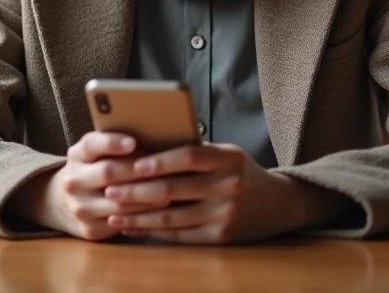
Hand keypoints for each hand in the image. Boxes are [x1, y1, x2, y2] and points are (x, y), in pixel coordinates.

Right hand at [4, 132, 160, 240]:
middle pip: (108, 172)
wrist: (61, 202)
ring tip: (170, 193)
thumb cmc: (93, 169)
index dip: (112, 143)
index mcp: (77, 155)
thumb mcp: (95, 153)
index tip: (132, 141)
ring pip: (118, 203)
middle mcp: (73, 180)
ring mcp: (80, 207)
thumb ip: (116, 145)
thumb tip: (157, 139)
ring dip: (146, 198)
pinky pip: (121, 223)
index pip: (92, 144)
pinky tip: (160, 213)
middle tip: (166, 169)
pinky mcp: (90, 229)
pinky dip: (142, 218)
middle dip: (138, 171)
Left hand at [102, 143, 354, 243]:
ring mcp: (225, 214)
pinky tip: (133, 227)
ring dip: (138, 216)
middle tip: (109, 189)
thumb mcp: (227, 154)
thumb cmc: (241, 172)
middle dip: (136, 191)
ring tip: (113, 212)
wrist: (279, 204)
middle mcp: (228, 186)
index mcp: (229, 158)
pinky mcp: (221, 238)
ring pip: (172, 216)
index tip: (132, 163)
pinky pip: (179, 236)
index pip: (189, 156)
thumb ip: (196, 152)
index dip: (159, 160)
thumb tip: (146, 150)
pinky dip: (152, 232)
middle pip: (174, 188)